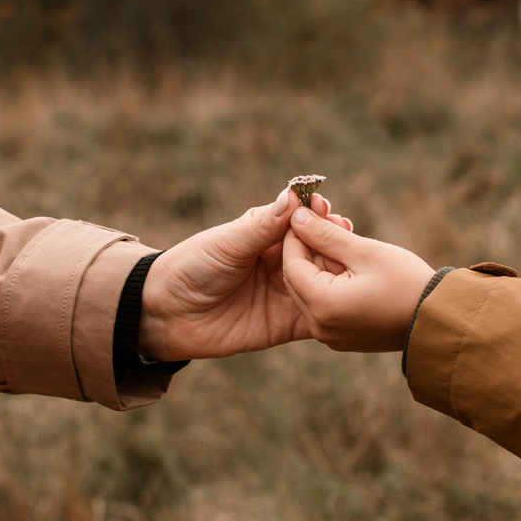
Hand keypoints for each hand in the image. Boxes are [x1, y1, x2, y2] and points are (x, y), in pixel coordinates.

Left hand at [139, 189, 352, 361]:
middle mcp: (281, 263)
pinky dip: (332, 312)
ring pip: (322, 283)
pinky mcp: (286, 324)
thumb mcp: (228, 242)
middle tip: (349, 236)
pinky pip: (315, 317)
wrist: (167, 314)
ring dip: (339, 277)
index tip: (330, 209)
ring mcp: (286, 293)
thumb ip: (262, 225)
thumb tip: (293, 196)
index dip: (317, 217)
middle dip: (335, 245)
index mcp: (266, 236)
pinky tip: (349, 306)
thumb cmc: (191, 267)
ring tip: (353, 269)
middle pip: (318, 253)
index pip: (301, 224)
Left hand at [279, 208, 438, 352]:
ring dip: (321, 265)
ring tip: (344, 243)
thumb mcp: (364, 252)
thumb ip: (326, 234)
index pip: (293, 263)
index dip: (296, 234)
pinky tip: (350, 266)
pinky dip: (330, 283)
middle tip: (326, 222)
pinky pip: (323, 305)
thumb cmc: (406, 283)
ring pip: (309, 291)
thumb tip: (296, 216)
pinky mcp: (340, 338)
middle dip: (308, 248)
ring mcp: (329, 336)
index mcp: (324, 305)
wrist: (438, 320)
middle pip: (297, 278)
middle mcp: (320, 326)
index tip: (306, 212)